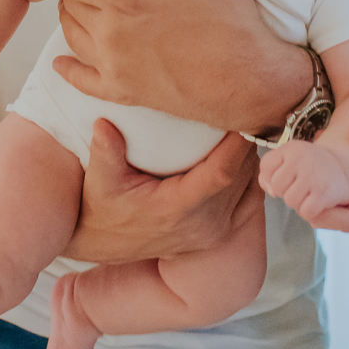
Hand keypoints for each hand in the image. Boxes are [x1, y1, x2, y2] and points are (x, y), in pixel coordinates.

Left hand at [50, 0, 309, 132]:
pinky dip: (67, 67)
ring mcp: (114, 65)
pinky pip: (79, 80)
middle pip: (67, 4)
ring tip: (93, 9)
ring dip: (75, 19)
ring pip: (70, 36)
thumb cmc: (232, 18)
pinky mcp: (122, 91)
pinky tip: (64, 60)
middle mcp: (111, 32)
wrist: (247, 80)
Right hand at [64, 116, 265, 264]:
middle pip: (243, 175)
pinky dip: (248, 172)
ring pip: (250, 185)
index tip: (243, 110)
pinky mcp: (220, 233)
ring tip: (242, 122)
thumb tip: (103, 124)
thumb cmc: (102, 208)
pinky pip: (248, 197)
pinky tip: (239, 150)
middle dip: (248, 140)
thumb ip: (104, 153)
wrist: (104, 244)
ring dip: (249, 155)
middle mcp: (205, 225)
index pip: (223, 173)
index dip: (239, 143)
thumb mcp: (99, 181)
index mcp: (178, 210)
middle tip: (243, 105)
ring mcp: (216, 232)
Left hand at [258, 140, 348, 221]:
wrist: (344, 169)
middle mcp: (301, 157)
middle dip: (286, 191)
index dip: (273, 178)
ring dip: (299, 203)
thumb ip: (269, 172)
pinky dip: (310, 212)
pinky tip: (318, 202)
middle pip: (276, 188)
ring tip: (310, 193)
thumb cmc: (311, 167)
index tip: (289, 176)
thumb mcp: (288, 159)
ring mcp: (313, 174)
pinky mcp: (324, 191)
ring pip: (290, 201)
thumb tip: (271, 191)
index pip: (266, 169)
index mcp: (291, 148)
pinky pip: (305, 212)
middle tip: (302, 186)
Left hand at [302, 113, 348, 234]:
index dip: (319, 209)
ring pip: (336, 217)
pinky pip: (342, 211)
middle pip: (336, 221)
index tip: (298, 189)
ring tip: (298, 173)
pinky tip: (317, 174)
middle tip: (289, 176)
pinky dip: (327, 197)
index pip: (348, 219)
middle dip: (311, 202)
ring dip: (317, 200)